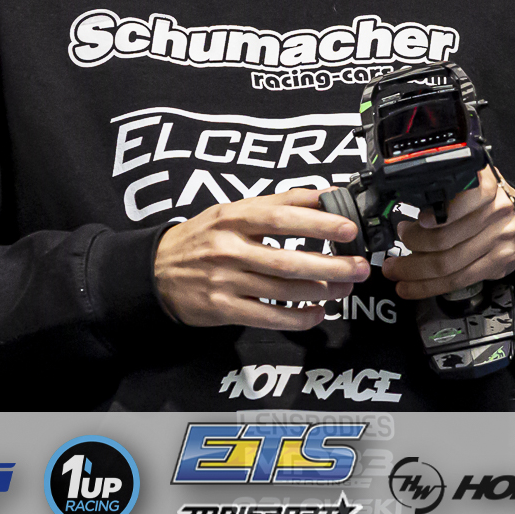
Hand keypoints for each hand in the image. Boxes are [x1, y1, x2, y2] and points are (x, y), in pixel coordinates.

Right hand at [154, 187, 370, 329]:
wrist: (155, 271)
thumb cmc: (201, 238)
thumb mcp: (230, 211)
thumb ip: (275, 203)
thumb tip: (322, 195)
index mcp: (233, 217)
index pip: (281, 217)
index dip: (317, 223)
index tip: (348, 228)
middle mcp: (229, 248)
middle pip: (288, 259)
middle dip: (330, 265)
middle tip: (359, 267)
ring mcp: (225, 281)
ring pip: (282, 290)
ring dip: (320, 291)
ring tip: (345, 289)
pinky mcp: (223, 308)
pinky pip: (268, 316)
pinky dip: (297, 317)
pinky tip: (317, 314)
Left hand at [382, 166, 514, 299]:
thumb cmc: (487, 201)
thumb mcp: (471, 184)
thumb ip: (446, 193)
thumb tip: (407, 210)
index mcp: (486, 185)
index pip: (459, 201)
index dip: (437, 214)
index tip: (417, 221)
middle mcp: (496, 211)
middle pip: (446, 238)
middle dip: (412, 247)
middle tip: (392, 250)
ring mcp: (500, 239)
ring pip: (449, 263)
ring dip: (415, 271)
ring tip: (396, 270)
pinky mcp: (499, 263)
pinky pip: (459, 280)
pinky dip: (430, 286)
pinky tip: (412, 286)